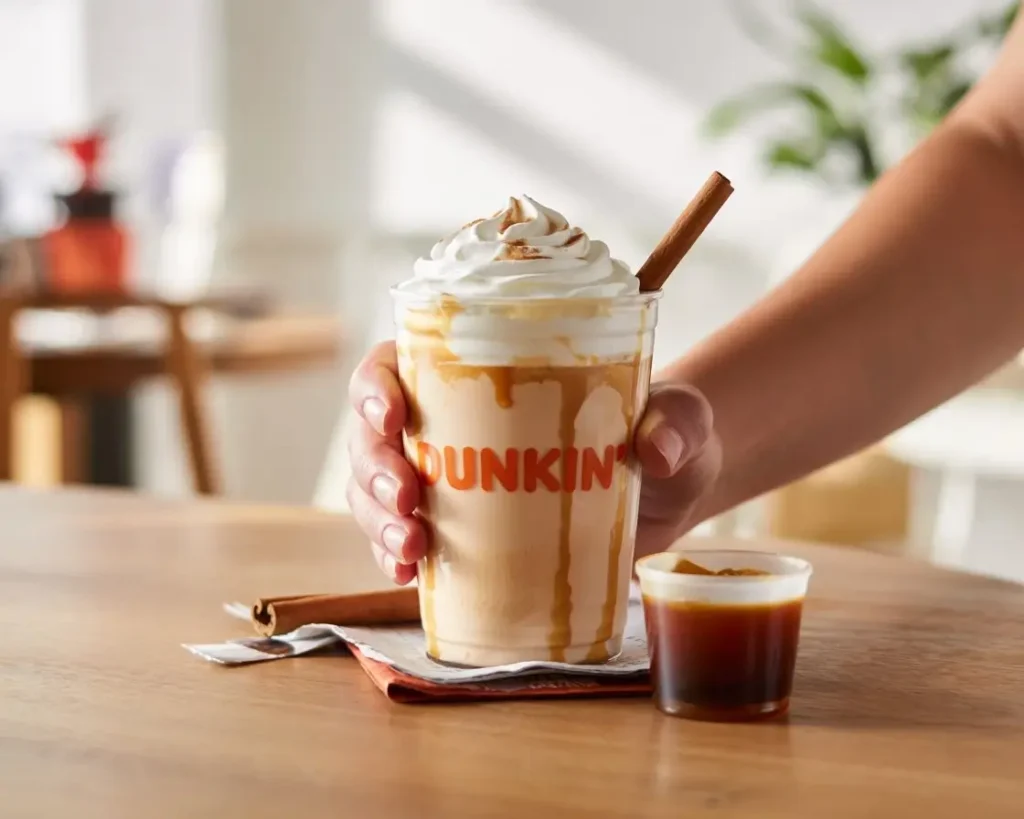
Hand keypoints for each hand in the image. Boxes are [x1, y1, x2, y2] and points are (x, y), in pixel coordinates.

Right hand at [346, 341, 719, 583]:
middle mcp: (449, 420)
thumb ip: (677, 420)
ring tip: (411, 551)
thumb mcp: (678, 417)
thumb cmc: (664, 431)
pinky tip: (408, 576)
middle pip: (373, 434)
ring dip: (377, 522)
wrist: (670, 493)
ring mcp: (448, 478)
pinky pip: (404, 541)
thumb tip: (656, 450)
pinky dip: (395, 559)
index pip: (399, 363)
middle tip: (407, 501)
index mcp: (481, 369)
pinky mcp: (462, 530)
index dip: (376, 386)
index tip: (393, 416)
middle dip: (375, 468)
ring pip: (376, 492)